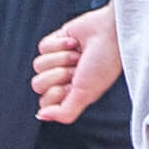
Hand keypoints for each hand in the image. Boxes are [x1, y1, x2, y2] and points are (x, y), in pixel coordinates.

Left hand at [32, 5, 122, 124]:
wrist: (110, 33)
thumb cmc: (104, 64)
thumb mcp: (85, 95)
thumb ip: (65, 113)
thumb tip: (42, 115)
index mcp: (71, 95)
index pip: (44, 103)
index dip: (55, 94)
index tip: (73, 87)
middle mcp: (64, 79)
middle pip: (38, 84)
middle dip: (59, 75)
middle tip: (77, 69)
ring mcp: (58, 60)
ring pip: (38, 65)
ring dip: (61, 59)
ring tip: (78, 55)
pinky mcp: (56, 41)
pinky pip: (43, 47)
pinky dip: (59, 44)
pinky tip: (74, 42)